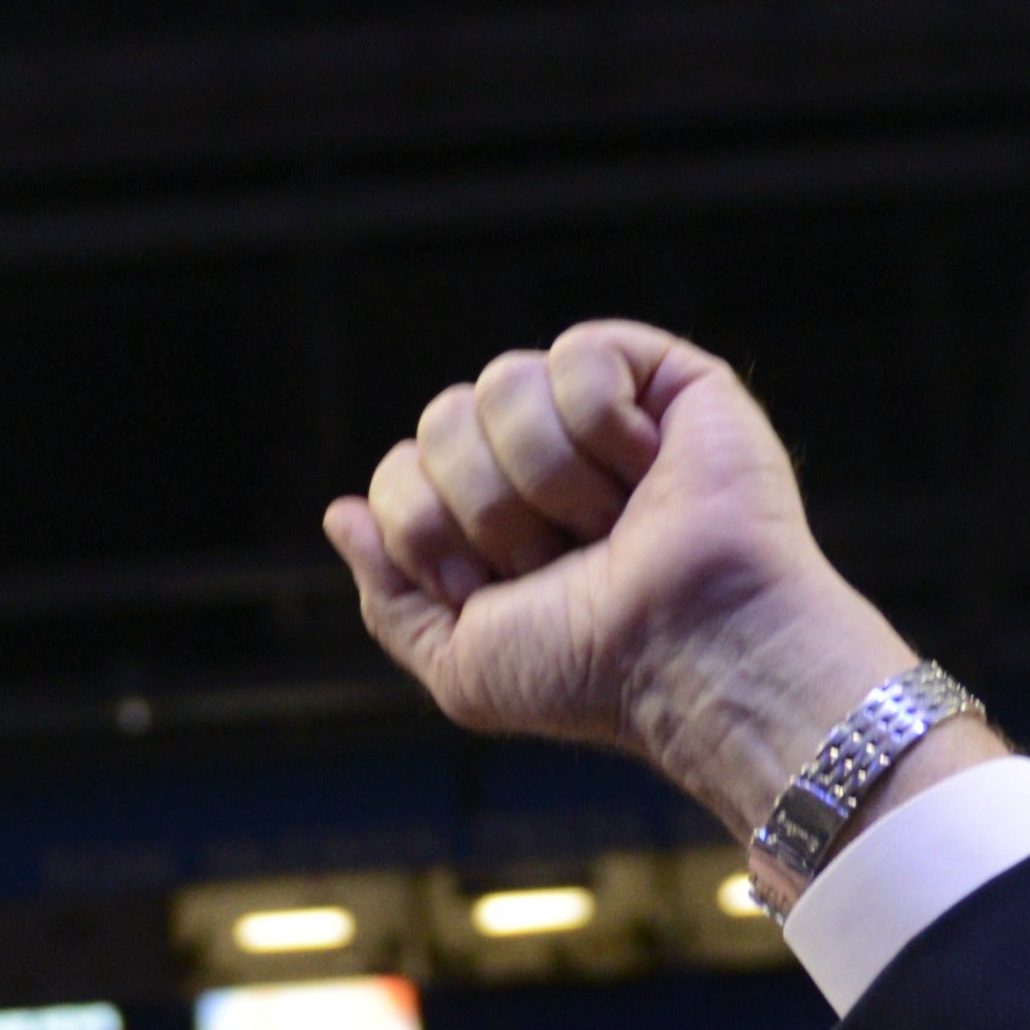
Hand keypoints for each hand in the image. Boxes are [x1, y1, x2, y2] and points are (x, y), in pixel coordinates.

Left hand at [324, 324, 928, 836]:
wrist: (689, 653)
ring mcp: (603, 416)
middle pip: (440, 417)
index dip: (423, 529)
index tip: (484, 590)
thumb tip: (340, 513)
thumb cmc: (590, 673)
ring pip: (500, 382)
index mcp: (492, 522)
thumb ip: (389, 596)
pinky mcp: (664, 378)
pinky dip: (602, 426)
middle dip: (482, 506)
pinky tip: (647, 472)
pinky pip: (576, 356)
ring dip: (545, 476)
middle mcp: (542, 462)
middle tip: (554, 560)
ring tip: (609, 525)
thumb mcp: (461, 663)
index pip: (399, 471)